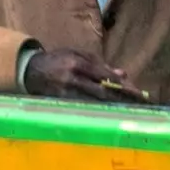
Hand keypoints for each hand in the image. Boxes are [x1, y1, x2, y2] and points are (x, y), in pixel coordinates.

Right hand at [24, 49, 144, 102]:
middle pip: (103, 91)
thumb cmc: (57, 60)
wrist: (29, 70)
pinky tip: (109, 114)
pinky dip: (98, 111)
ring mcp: (65, 92)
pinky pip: (83, 108)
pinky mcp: (61, 102)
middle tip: (140, 106)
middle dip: (123, 99)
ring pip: (94, 102)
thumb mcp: (77, 54)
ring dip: (113, 108)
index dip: (124, 86)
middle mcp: (72, 78)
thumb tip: (123, 74)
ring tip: (129, 112)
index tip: (139, 94)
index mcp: (77, 62)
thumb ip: (100, 64)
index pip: (106, 76)